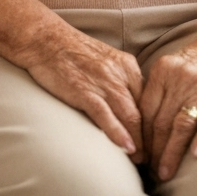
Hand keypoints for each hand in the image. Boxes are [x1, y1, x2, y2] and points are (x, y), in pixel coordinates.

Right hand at [19, 21, 144, 161]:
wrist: (43, 37)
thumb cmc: (71, 50)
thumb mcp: (105, 60)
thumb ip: (120, 80)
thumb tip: (130, 107)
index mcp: (127, 65)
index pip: (149, 101)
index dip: (152, 124)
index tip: (153, 141)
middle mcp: (119, 73)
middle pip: (143, 112)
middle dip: (148, 138)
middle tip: (151, 157)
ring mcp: (102, 82)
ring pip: (130, 116)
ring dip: (138, 142)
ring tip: (140, 159)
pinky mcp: (83, 90)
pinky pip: (106, 116)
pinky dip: (118, 134)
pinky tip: (126, 148)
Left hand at [141, 27, 196, 181]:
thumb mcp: (174, 65)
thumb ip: (160, 87)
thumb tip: (143, 117)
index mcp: (163, 70)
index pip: (146, 108)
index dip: (140, 133)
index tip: (138, 151)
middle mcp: (180, 77)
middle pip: (160, 119)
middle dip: (153, 148)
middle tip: (149, 169)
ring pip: (181, 124)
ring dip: (171, 151)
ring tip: (165, 171)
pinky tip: (195, 154)